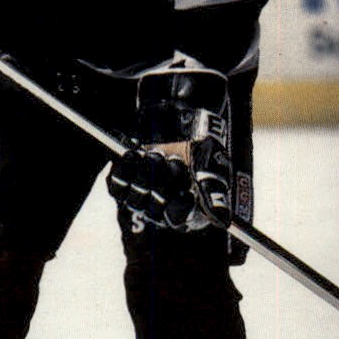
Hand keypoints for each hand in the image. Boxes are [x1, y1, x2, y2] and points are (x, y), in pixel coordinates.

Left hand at [107, 57, 231, 230]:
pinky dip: (123, 171)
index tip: (185, 184)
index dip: (178, 205)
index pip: (177, 219)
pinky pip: (117, 188)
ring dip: (144, 174)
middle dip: (162, 182)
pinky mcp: (127, 184)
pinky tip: (133, 155)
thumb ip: (214, 190)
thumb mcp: (211, 161)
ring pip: (135, 200)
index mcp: (190, 210)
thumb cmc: (199, 140)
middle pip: (154, 210)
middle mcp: (166, 210)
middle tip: (171, 160)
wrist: (177, 118)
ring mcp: (145, 198)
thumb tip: (222, 219)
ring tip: (155, 154)